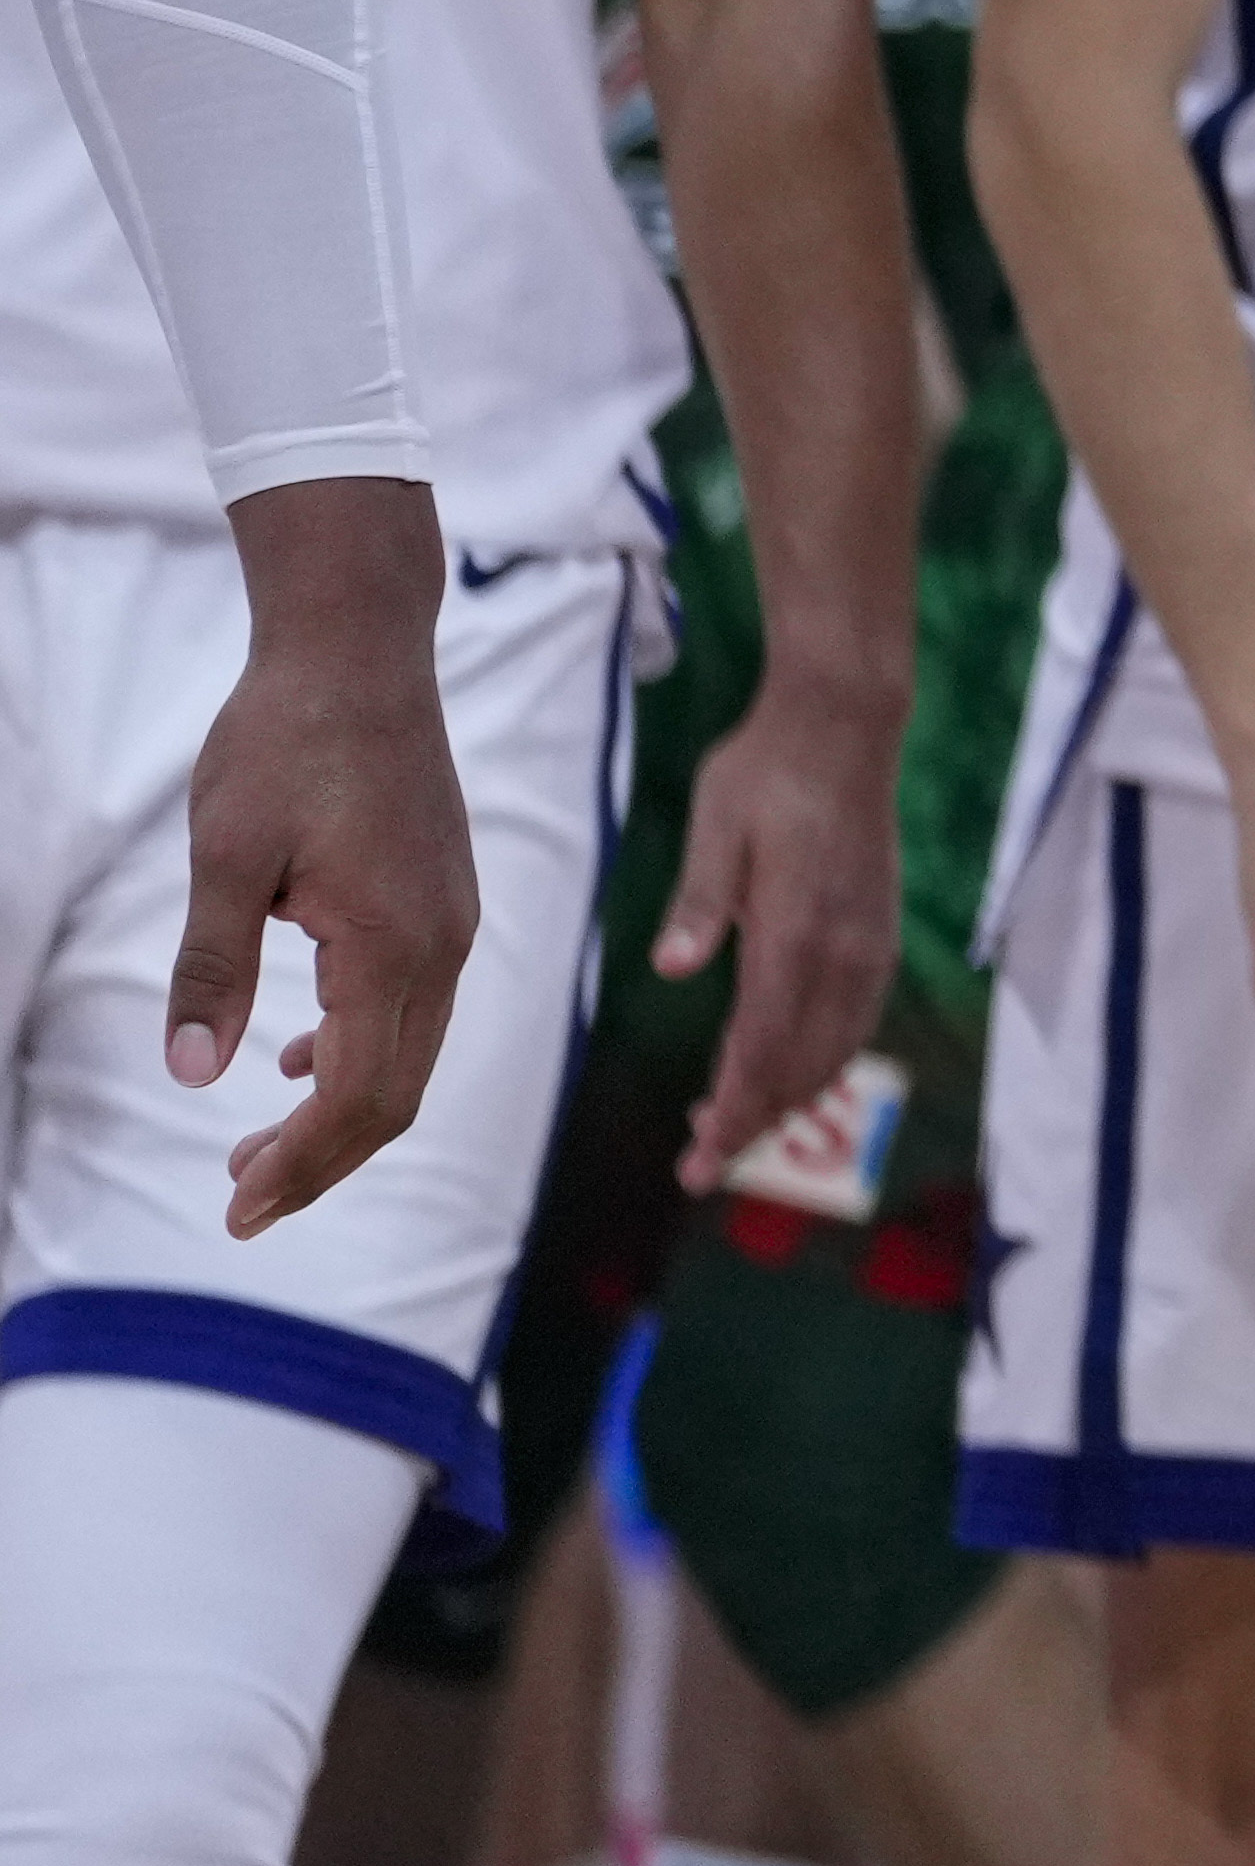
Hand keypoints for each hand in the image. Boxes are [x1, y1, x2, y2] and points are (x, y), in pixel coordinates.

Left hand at [177, 480, 477, 1233]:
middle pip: (396, 1093)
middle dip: (321, 1159)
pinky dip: (362, 1054)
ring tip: (258, 1149)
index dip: (302, 1164)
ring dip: (341, 1112)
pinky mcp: (442, 899)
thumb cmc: (286, 743)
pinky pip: (415, 1007)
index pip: (359, 1095)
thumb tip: (190, 1074)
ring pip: (411, 1055)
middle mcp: (442, 943)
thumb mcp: (223, 855)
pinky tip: (300, 1058)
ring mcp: (452, 921)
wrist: (360, 655)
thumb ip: (210, 967)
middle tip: (240, 1203)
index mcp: (393, 944)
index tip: (238, 1210)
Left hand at [660, 663, 907, 1191]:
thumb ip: (700, 900)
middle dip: (755, 1123)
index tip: (699, 1163)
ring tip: (735, 1124)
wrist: (846, 726)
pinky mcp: (879, 935)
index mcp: (795, 929)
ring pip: (835, 1051)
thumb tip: (671, 968)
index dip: (733, 1112)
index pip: (762, 1046)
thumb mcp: (715, 825)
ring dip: (788, 1096)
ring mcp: (868, 945)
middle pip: (801, 1065)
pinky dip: (822, 1062)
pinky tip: (789, 1068)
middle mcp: (842, 950)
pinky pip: (856, 1022)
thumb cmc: (764, 772)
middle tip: (700, 1165)